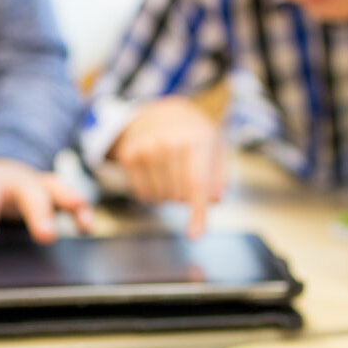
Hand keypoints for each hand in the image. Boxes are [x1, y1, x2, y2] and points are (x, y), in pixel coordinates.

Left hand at [0, 158, 91, 242]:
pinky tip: (88, 226)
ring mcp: (36, 185)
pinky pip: (71, 199)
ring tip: (81, 220)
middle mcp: (14, 181)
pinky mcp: (54, 194)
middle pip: (27, 193)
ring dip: (70, 204)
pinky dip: (82, 211)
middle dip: (37, 214)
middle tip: (45, 236)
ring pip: (56, 189)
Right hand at [109, 96, 225, 237]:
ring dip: (168, 195)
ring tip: (171, 172)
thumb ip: (219, 175)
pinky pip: (142, 194)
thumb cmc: (193, 135)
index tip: (194, 235)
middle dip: (185, 195)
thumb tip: (214, 200)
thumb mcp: (215, 148)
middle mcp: (168, 143)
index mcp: (196, 140)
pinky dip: (152, 193)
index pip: (196, 184)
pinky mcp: (128, 156)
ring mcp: (145, 149)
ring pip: (159, 198)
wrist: (160, 113)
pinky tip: (156, 174)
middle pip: (178, 196)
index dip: (197, 212)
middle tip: (185, 174)